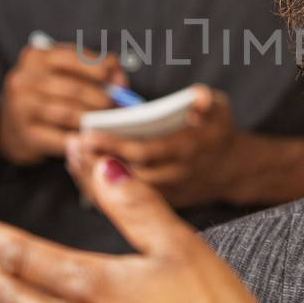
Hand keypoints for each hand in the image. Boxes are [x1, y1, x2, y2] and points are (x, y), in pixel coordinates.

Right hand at [0, 41, 127, 164]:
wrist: (5, 127)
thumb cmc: (42, 97)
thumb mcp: (59, 74)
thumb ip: (90, 70)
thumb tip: (121, 80)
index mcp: (36, 56)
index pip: (75, 57)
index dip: (102, 69)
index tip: (121, 82)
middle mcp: (24, 78)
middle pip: (74, 88)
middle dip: (103, 99)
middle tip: (122, 109)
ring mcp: (21, 107)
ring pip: (69, 113)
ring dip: (96, 120)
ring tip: (113, 124)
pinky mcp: (25, 134)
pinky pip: (60, 138)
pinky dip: (81, 140)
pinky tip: (93, 141)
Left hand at [73, 84, 240, 207]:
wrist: (232, 169)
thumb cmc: (217, 131)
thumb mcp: (220, 110)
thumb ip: (207, 101)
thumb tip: (198, 97)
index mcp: (188, 150)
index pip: (146, 152)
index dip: (115, 146)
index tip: (88, 135)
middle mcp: (176, 176)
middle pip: (128, 175)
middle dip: (96, 162)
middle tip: (72, 144)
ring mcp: (167, 194)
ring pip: (124, 192)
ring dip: (94, 176)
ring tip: (72, 154)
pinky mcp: (159, 205)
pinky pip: (125, 200)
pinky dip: (101, 188)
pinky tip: (82, 171)